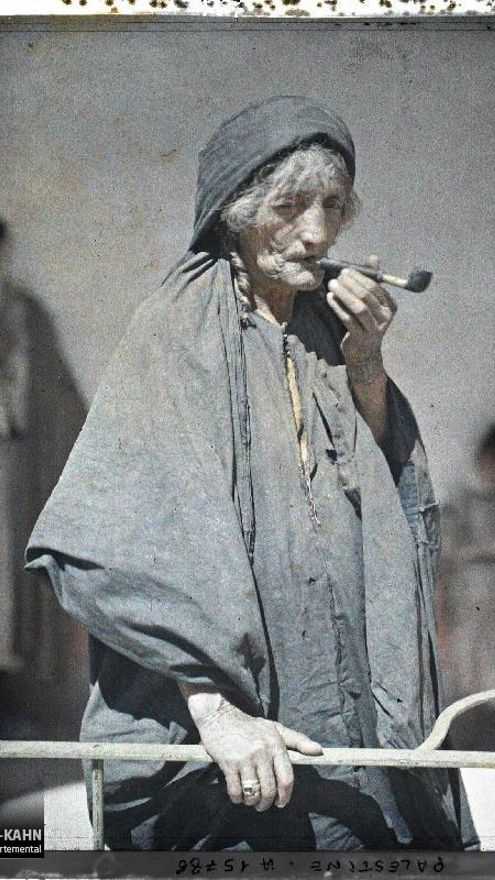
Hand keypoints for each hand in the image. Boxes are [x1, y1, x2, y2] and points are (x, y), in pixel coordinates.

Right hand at [196, 703, 322, 811]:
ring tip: (250, 799)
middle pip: (270, 790)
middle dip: (267, 803)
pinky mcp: (228, 763)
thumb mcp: (275, 729)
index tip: (281, 803)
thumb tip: (319, 751)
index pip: (286, 778)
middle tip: (262, 805)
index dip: (285, 796)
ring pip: (253, 793)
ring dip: (252, 802)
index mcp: (275, 744)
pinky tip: (237, 794)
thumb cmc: (250, 725)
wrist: (219, 715)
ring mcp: (244, 758)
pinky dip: (237, 798)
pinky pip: (236, 791)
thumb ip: (298, 740)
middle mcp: (262, 752)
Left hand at [326, 255, 396, 366]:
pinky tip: (330, 298)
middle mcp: (386, 317)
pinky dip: (338, 307)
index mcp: (391, 306)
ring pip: (358, 308)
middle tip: (337, 276)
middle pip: (367, 297)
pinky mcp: (361, 338)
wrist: (363, 352)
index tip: (346, 270)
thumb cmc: (365, 321)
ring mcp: (374, 329)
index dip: (360, 277)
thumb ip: (371, 280)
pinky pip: (348, 319)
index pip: (376, 287)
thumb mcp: (370, 302)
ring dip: (344, 294)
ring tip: (331, 285)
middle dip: (351, 284)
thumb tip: (374, 257)